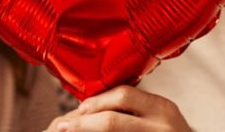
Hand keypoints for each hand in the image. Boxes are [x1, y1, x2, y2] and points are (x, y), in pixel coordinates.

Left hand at [45, 85, 191, 131]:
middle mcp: (161, 127)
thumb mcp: (160, 116)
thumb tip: (88, 108)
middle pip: (112, 121)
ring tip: (68, 131)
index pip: (123, 95)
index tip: (79, 109)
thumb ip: (134, 108)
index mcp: (163, 108)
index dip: (95, 102)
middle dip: (82, 123)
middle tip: (62, 126)